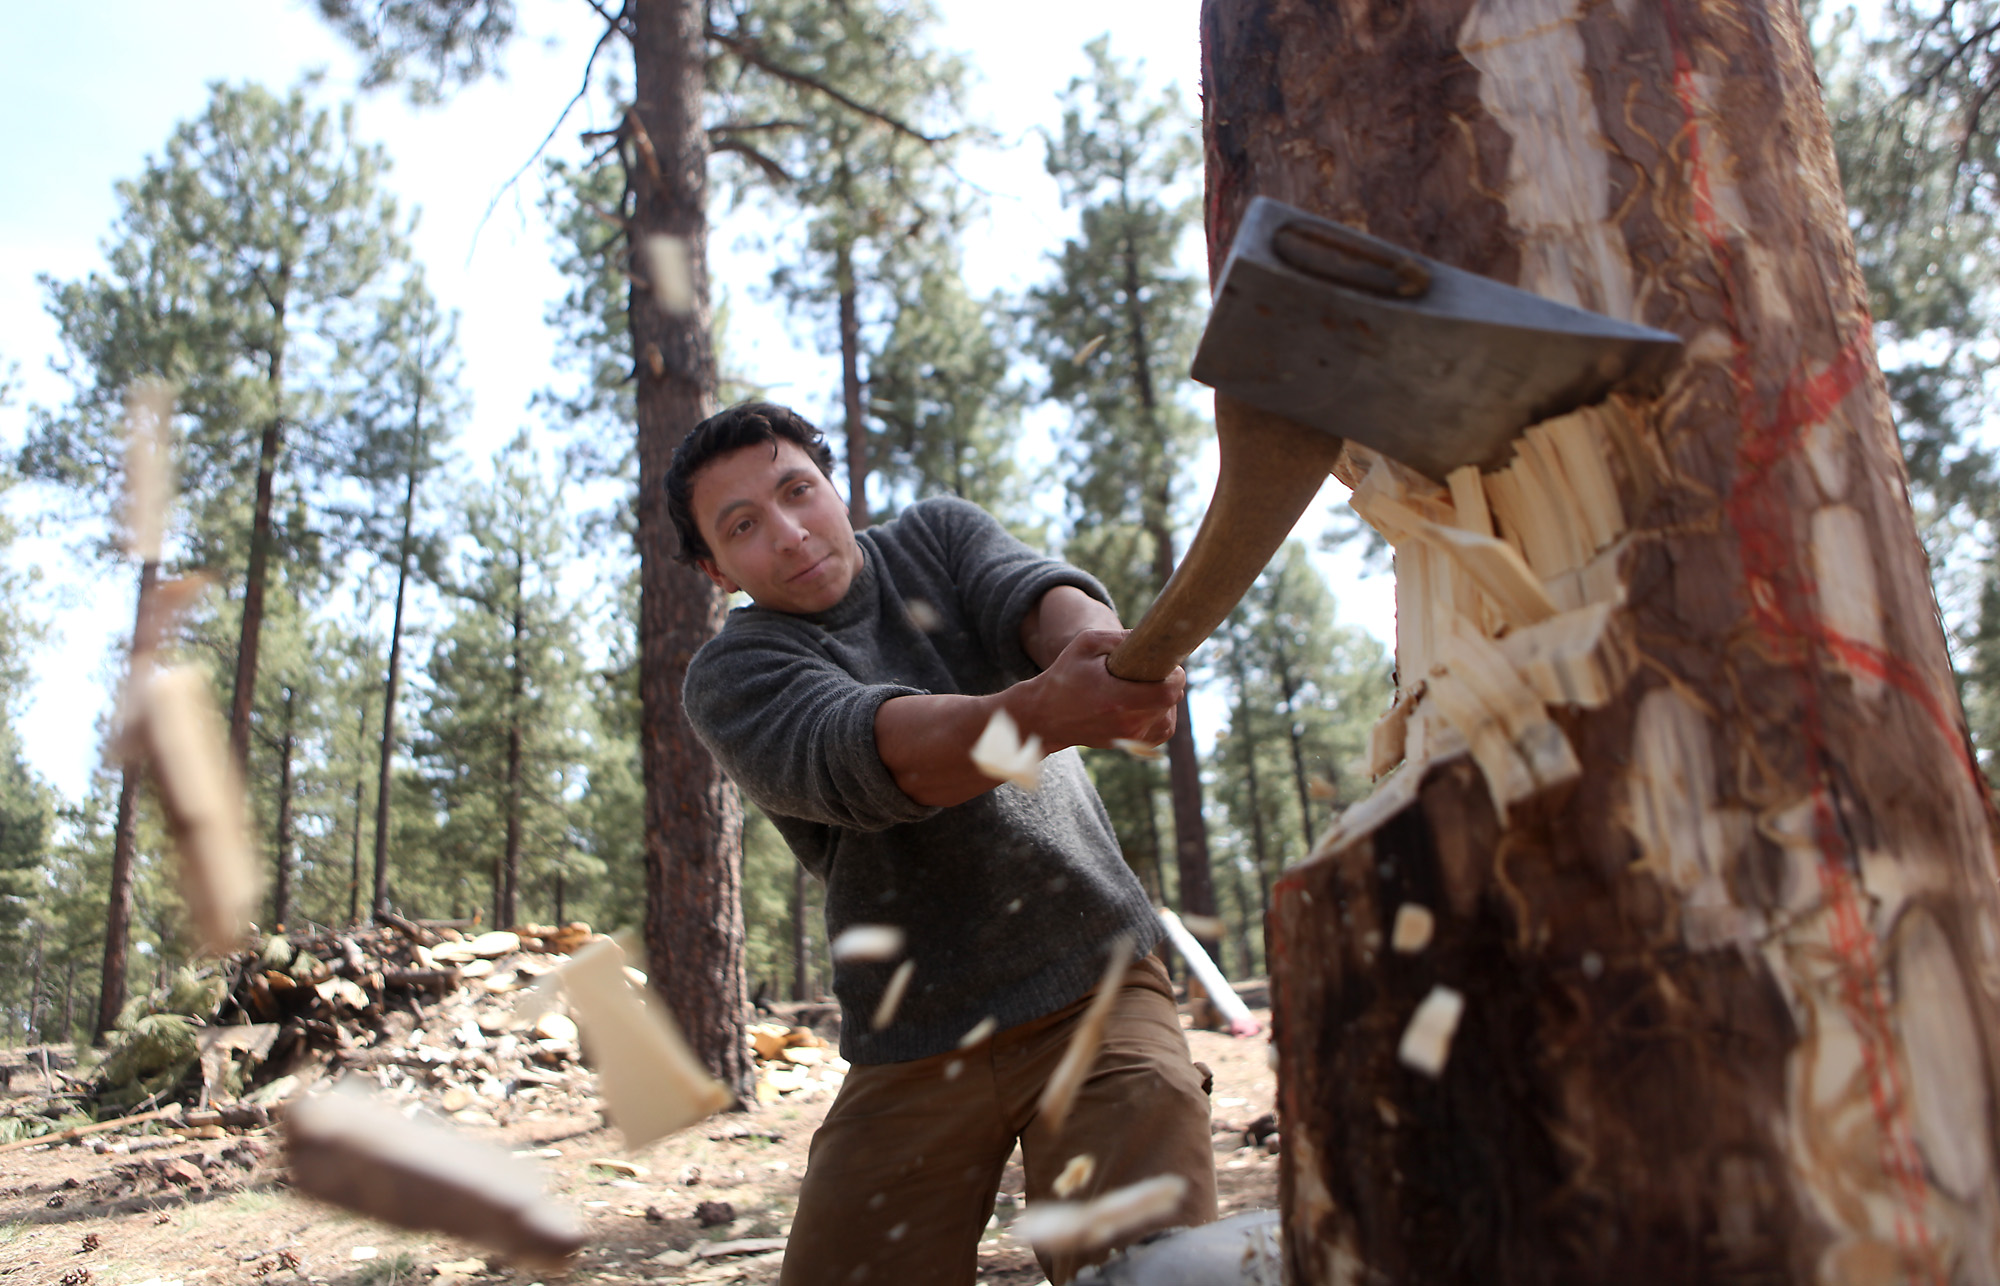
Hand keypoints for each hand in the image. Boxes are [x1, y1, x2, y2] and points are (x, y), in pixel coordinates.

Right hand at [1011, 628, 1182, 751]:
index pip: (1169, 691)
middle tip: (1152, 670)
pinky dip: (1160, 716)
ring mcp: (1129, 738)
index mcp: (1118, 699)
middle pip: (1171, 702)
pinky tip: (1145, 702)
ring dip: (1164, 700)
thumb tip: (1151, 637)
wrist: (1045, 716)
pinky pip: (1161, 730)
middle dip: (1167, 683)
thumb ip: (1120, 637)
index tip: (1166, 663)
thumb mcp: (1086, 644)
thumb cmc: (1065, 676)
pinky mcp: (1129, 746)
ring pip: (1169, 717)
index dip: (1174, 674)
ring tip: (1146, 686)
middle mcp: (1127, 723)